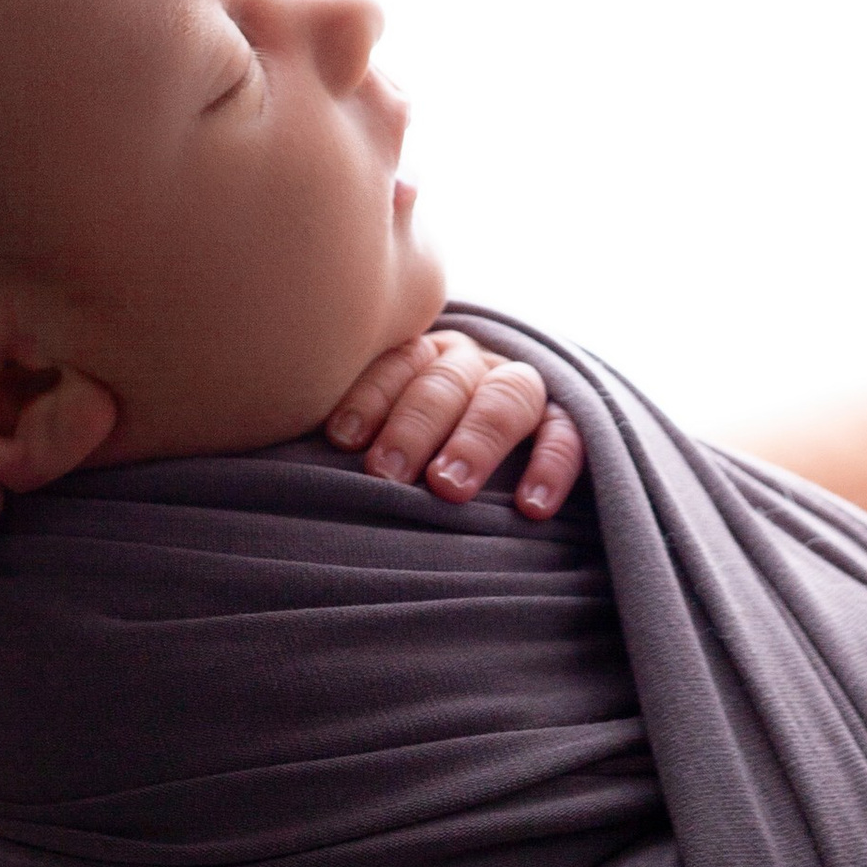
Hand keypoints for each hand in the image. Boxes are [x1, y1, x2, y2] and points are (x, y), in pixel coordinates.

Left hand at [326, 327, 585, 513]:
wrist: (484, 443)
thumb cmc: (406, 453)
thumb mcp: (378, 428)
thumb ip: (354, 433)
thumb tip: (301, 445)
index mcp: (422, 357)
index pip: (397, 361)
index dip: (369, 396)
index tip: (342, 440)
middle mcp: (471, 363)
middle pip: (445, 380)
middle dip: (414, 426)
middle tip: (387, 474)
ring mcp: (520, 387)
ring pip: (504, 398)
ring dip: (475, 441)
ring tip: (447, 488)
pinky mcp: (565, 419)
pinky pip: (565, 433)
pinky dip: (550, 466)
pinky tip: (531, 509)